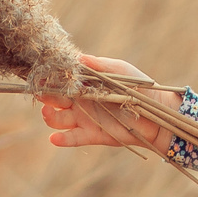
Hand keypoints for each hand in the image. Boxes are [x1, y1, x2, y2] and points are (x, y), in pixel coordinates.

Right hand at [37, 53, 182, 153]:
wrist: (157, 114)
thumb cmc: (140, 88)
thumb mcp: (120, 71)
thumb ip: (99, 65)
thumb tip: (78, 57)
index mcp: (84, 82)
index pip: (60, 78)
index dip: (48, 77)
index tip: (39, 74)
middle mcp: (80, 100)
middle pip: (53, 98)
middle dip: (45, 96)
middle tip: (42, 94)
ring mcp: (84, 118)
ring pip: (57, 118)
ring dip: (50, 116)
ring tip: (49, 113)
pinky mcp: (92, 135)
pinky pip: (72, 138)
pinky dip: (62, 139)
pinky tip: (54, 138)